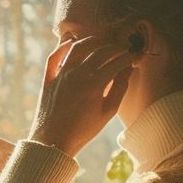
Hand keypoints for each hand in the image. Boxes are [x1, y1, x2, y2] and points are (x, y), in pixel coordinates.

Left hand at [28, 37, 136, 157]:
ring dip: (92, 41)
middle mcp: (76, 74)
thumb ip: (119, 88)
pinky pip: (55, 56)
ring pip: (78, 48)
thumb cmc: (83, 130)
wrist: (53, 141)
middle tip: (122, 48)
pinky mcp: (48, 77)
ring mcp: (61, 74)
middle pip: (99, 52)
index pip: (115, 63)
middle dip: (114, 48)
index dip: (127, 57)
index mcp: (94, 84)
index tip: (134, 56)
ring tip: (102, 42)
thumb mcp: (107, 112)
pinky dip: (63, 47)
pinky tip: (72, 43)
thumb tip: (127, 70)